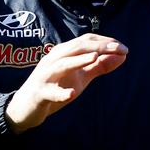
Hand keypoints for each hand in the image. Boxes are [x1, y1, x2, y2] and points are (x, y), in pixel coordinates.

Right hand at [5, 33, 127, 133]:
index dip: (105, 42)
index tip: (123, 48)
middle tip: (119, 49)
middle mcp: (53, 59)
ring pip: (61, 64)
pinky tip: (71, 94)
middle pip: (76, 48)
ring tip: (94, 58)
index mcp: (64, 53)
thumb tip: (122, 56)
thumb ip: (99, 66)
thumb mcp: (80, 77)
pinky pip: (49, 92)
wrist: (25, 108)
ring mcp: (44, 75)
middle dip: (98, 47)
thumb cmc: (55, 87)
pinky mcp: (38, 93)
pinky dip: (60, 93)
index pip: (86, 41)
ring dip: (78, 61)